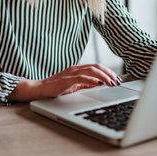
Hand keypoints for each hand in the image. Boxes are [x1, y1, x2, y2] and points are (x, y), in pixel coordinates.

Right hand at [7, 64, 121, 101]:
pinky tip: (100, 84)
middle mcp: (75, 69)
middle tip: (118, 81)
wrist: (39, 89)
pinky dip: (92, 80)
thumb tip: (98, 85)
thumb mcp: (73, 86)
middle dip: (109, 73)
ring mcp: (70, 73)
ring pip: (91, 70)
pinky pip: (82, 78)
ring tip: (112, 83)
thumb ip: (84, 84)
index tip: (117, 79)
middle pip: (96, 66)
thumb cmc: (55, 89)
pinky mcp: (66, 80)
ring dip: (104, 76)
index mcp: (77, 69)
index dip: (108, 72)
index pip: (96, 67)